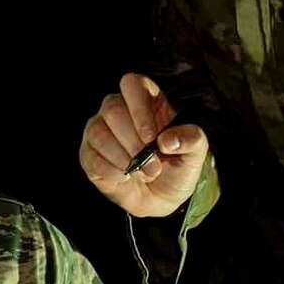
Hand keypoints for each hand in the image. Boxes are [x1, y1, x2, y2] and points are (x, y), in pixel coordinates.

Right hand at [79, 74, 208, 218]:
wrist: (161, 199)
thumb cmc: (176, 168)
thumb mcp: (194, 154)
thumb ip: (192, 140)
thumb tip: (167, 140)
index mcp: (146, 101)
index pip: (132, 84)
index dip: (138, 108)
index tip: (150, 136)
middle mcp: (119, 110)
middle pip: (112, 109)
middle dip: (133, 142)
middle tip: (152, 166)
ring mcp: (100, 130)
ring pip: (98, 133)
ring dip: (123, 159)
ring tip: (143, 174)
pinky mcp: (88, 153)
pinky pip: (91, 157)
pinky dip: (111, 172)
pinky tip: (125, 177)